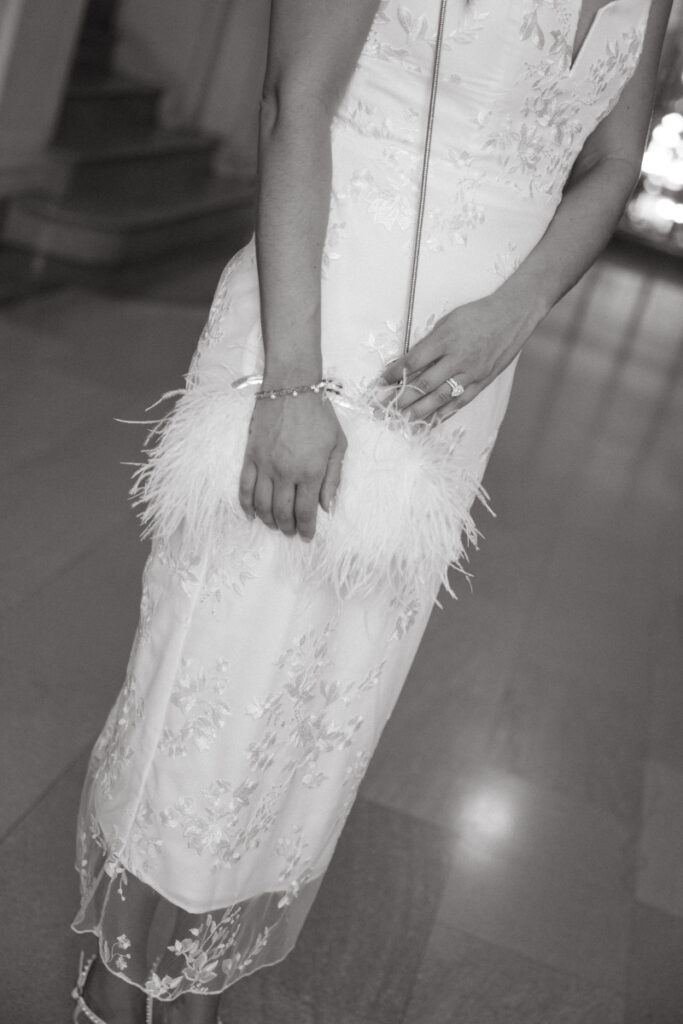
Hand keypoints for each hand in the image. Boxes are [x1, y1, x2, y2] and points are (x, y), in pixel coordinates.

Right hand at [238, 392, 346, 540]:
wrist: (291, 387)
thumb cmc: (320, 414)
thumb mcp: (338, 444)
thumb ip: (333, 477)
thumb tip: (327, 507)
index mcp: (311, 471)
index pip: (306, 511)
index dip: (307, 529)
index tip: (307, 537)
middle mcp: (286, 473)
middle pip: (283, 513)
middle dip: (288, 528)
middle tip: (292, 532)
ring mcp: (265, 465)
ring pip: (263, 505)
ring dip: (268, 520)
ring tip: (274, 525)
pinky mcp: (251, 457)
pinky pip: (245, 487)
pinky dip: (247, 505)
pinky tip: (252, 514)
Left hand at [378, 291, 529, 423]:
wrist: (512, 316)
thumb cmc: (477, 315)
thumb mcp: (448, 321)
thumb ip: (429, 343)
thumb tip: (407, 364)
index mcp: (445, 339)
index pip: (413, 362)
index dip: (394, 375)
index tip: (380, 383)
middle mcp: (458, 358)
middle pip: (424, 385)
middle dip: (401, 399)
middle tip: (383, 410)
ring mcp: (471, 372)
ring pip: (440, 398)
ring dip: (418, 412)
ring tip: (401, 422)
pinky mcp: (482, 381)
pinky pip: (460, 402)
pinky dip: (443, 414)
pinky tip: (429, 423)